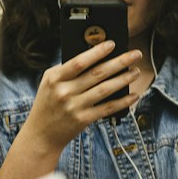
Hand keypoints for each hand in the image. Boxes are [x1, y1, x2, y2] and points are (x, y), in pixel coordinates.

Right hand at [26, 41, 141, 155]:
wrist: (41, 135)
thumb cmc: (48, 103)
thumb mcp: (49, 82)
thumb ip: (66, 69)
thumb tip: (94, 55)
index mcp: (55, 79)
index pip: (79, 62)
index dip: (97, 52)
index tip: (112, 43)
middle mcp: (64, 92)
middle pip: (97, 74)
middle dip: (120, 62)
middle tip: (136, 54)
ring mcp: (74, 107)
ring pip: (105, 89)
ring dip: (124, 79)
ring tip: (136, 71)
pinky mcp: (83, 120)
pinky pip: (107, 108)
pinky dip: (123, 101)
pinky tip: (134, 95)